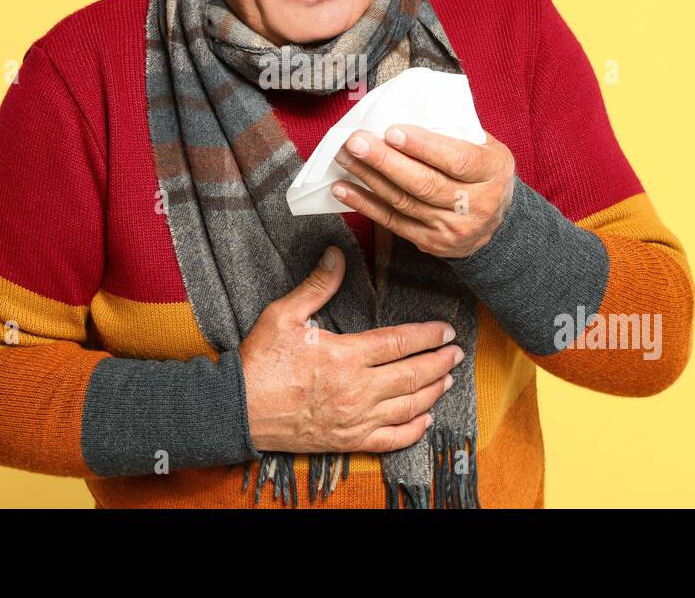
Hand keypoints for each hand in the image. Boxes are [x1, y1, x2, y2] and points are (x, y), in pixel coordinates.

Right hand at [239, 246, 465, 453]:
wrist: (238, 409)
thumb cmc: (260, 362)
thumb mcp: (284, 315)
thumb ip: (317, 285)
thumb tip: (336, 254)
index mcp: (346, 356)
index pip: (400, 342)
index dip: (428, 335)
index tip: (446, 330)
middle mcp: (357, 390)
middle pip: (413, 375)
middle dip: (440, 362)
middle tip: (457, 353)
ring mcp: (355, 419)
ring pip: (409, 406)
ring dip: (434, 392)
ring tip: (448, 379)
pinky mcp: (347, 440)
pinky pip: (391, 439)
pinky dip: (413, 430)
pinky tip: (425, 419)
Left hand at [331, 124, 515, 258]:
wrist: (498, 223)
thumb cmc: (483, 173)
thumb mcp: (485, 147)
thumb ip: (455, 132)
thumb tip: (408, 112)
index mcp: (492, 172)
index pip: (456, 160)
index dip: (423, 146)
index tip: (392, 132)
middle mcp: (476, 204)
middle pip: (424, 183)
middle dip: (385, 161)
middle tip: (356, 142)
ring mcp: (452, 227)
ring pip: (403, 201)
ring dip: (368, 178)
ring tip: (345, 157)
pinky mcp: (431, 242)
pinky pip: (392, 222)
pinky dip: (365, 204)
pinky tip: (343, 189)